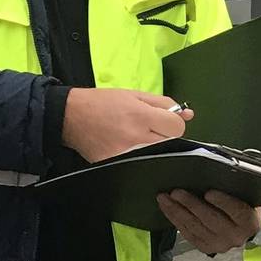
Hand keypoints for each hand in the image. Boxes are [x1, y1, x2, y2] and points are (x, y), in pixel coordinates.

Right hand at [62, 88, 190, 163]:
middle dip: (165, 135)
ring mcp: (127, 155)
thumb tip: (188, 115)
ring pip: (159, 156)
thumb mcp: (134, 94)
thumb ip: (163, 103)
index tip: (162, 120)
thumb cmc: (104, 102)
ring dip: (155, 148)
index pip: (177, 127)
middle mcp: (136, 137)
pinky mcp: (117, 166)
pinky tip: (128, 148)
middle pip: (171, 143)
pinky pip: (141, 165)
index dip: (173, 122)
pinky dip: (140, 159)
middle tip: (149, 129)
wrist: (71, 117)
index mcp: (141, 115)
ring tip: (138, 139)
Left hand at [158, 189, 260, 254]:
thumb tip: (214, 168)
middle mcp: (236, 237)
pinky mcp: (206, 248)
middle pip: (212, 220)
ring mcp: (220, 245)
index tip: (209, 192)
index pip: (238, 212)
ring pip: (196, 227)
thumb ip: (234, 185)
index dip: (223, 202)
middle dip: (192, 205)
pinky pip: (188, 233)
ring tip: (164, 197)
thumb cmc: (241, 202)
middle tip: (176, 192)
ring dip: (177, 211)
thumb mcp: (244, 193)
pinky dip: (175, 219)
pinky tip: (166, 207)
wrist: (240, 226)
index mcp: (250, 222)